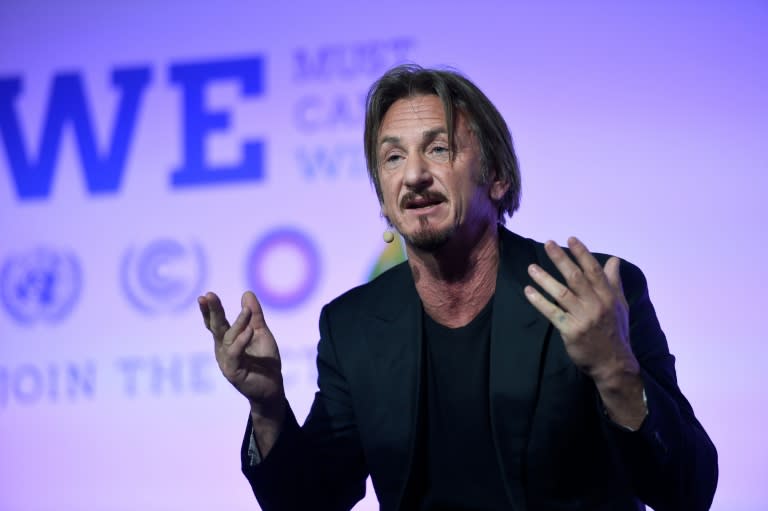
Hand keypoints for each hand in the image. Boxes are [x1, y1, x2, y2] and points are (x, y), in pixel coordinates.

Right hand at [198, 290, 285, 418]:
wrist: (272, 387)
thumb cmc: (264, 361)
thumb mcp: (260, 333)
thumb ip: (254, 315)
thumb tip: (246, 292)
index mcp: (227, 340)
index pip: (215, 323)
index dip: (209, 311)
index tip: (204, 296)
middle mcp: (222, 350)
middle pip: (215, 328)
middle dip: (211, 311)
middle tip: (207, 296)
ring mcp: (226, 361)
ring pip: (228, 338)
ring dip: (238, 323)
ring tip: (247, 311)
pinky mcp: (232, 372)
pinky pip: (234, 354)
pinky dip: (241, 341)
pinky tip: (249, 331)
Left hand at [523, 237, 637, 384]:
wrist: (614, 363)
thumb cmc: (616, 332)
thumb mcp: (620, 305)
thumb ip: (614, 282)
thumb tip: (613, 260)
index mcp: (608, 296)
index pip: (594, 270)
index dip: (581, 253)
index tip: (570, 239)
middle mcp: (596, 304)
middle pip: (576, 277)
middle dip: (561, 259)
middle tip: (547, 244)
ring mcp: (583, 318)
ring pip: (561, 293)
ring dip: (545, 278)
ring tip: (531, 267)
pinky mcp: (571, 331)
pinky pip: (552, 313)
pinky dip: (539, 301)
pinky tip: (528, 291)